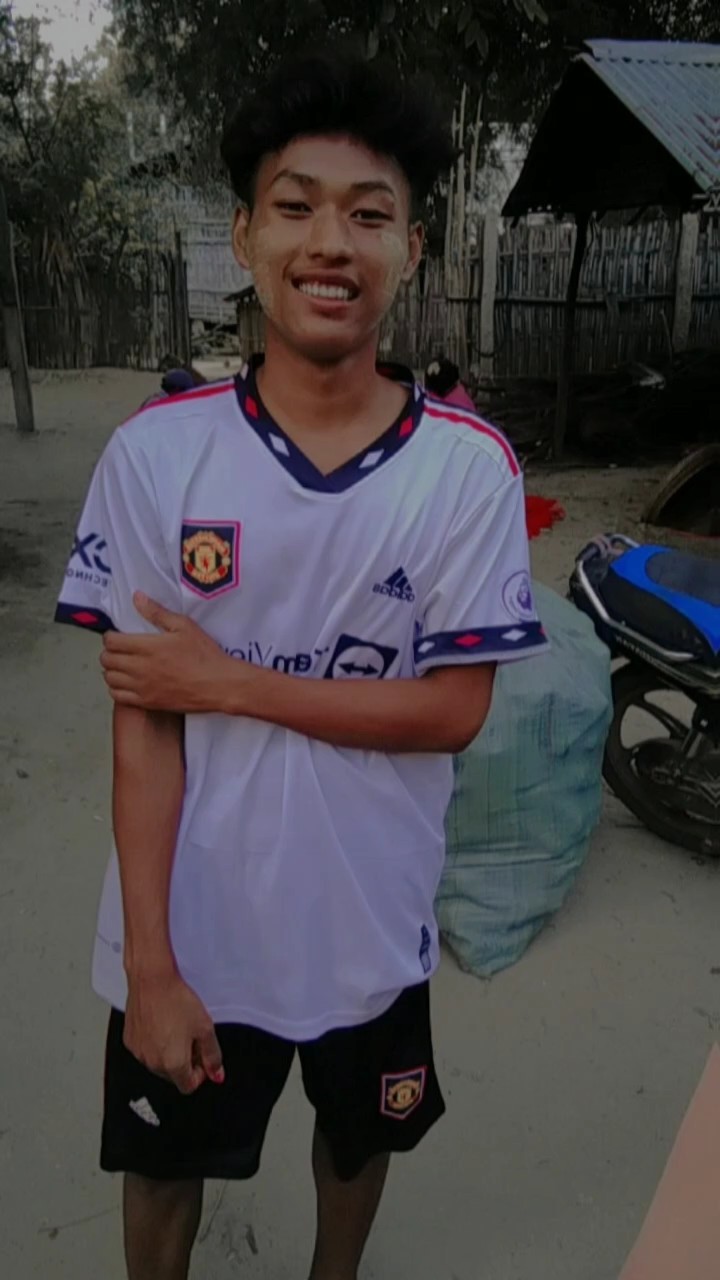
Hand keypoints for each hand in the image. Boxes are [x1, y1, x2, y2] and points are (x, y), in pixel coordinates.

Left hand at [101, 593, 231, 711]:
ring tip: (122, 665)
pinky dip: (116, 688)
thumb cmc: (204, 654)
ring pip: (109, 678)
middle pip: (107, 660)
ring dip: (111, 670)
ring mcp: (142, 687)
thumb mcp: (184, 626)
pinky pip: (118, 696)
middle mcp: (140, 668)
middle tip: (120, 649)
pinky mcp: (147, 702)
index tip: (117, 635)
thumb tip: (136, 597)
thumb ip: (157, 612)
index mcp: (147, 647)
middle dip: (109, 652)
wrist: (218, 684)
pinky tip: (126, 682)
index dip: (110, 636)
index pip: (111, 641)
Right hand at [124, 970, 224, 1094]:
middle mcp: (153, 1063)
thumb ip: (213, 1055)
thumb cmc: (176, 1000)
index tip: (202, 1057)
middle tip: (192, 1038)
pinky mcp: (130, 1041)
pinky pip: (145, 1051)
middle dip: (185, 1062)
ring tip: (177, 1028)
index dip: (200, 1073)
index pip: (188, 1086)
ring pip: (158, 1064)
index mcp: (173, 1064)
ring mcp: (139, 1053)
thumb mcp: (205, 1028)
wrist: (152, 980)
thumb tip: (217, 1074)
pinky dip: (154, 1044)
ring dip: (169, 1054)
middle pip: (173, 1076)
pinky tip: (161, 1024)